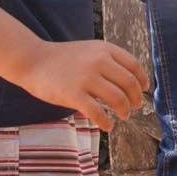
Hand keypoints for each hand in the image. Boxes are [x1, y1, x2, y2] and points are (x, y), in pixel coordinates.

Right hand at [14, 39, 147, 129]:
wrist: (32, 60)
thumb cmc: (62, 59)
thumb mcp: (89, 50)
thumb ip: (108, 61)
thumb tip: (131, 81)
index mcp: (104, 49)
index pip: (134, 65)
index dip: (142, 80)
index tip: (144, 89)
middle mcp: (98, 61)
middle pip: (129, 83)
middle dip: (135, 98)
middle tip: (134, 107)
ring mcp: (86, 78)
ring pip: (117, 99)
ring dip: (124, 110)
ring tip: (123, 116)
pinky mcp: (73, 94)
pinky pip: (97, 112)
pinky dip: (106, 122)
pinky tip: (107, 126)